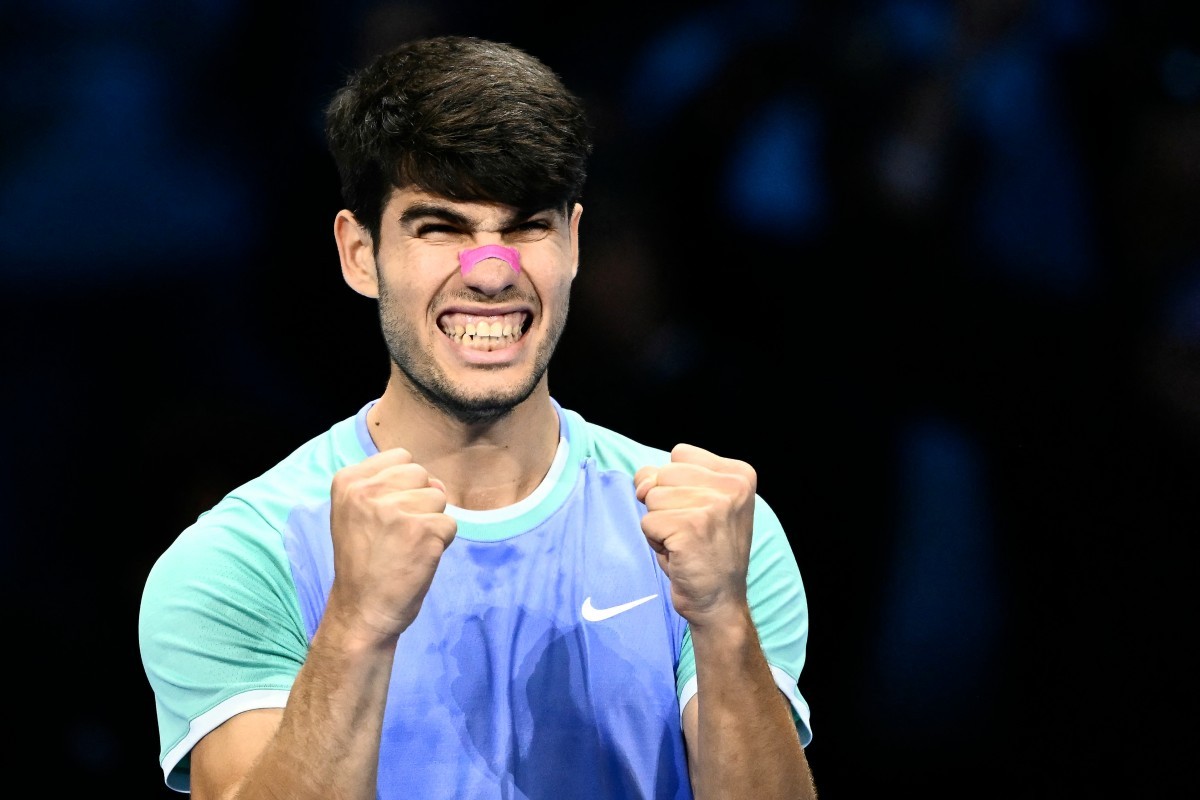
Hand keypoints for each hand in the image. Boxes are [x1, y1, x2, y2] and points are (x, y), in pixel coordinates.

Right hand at [326, 447, 456, 644]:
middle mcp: (368, 491)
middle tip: (399, 534)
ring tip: (407, 546)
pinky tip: (418, 558)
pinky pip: (451, 524)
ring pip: (439, 498)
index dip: (404, 486)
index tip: (387, 515)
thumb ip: (386, 487)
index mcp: (348, 481)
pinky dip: (441, 543)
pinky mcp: (422, 531)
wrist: (360, 611)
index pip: (400, 457)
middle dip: (420, 501)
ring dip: (431, 522)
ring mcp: (395, 510)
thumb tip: (434, 481)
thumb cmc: (363, 563)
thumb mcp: (356, 513)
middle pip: (422, 474)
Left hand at [634, 443, 756, 626]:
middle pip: (663, 473)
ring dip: (660, 524)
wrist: (720, 602)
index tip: (698, 512)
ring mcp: (714, 506)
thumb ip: (667, 478)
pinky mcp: (692, 527)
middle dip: (665, 504)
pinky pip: (647, 522)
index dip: (675, 484)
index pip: (679, 454)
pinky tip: (679, 554)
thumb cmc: (705, 551)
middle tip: (690, 531)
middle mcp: (732, 486)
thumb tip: (642, 483)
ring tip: (685, 542)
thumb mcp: (696, 502)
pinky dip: (655, 541)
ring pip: (652, 497)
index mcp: (739, 474)